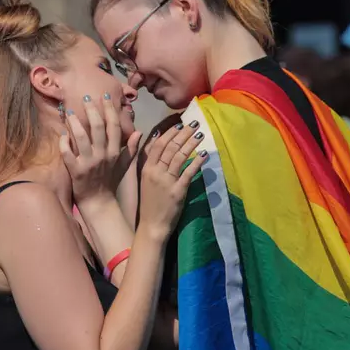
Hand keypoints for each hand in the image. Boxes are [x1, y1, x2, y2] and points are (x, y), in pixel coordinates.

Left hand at [60, 93, 141, 206]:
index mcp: (115, 152)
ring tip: (70, 111)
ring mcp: (88, 163)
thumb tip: (140, 131)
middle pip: (97, 128)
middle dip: (92, 110)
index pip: (114, 126)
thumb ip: (132, 148)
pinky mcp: (75, 171)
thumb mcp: (124, 165)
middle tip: (86, 98)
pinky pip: (67, 153)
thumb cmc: (110, 182)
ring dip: (75, 122)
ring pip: (81, 137)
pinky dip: (63, 142)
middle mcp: (103, 155)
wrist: (99, 203)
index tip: (105, 96)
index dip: (110, 110)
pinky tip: (61, 133)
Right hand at [139, 121, 206, 238]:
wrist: (151, 226)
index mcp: (146, 168)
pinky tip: (204, 154)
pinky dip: (197, 162)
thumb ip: (150, 161)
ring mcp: (167, 181)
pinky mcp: (178, 191)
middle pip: (170, 148)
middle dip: (183, 134)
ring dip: (191, 143)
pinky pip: (189, 172)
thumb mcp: (145, 179)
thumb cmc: (149, 202)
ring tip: (200, 134)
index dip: (169, 133)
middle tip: (194, 123)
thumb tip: (155, 139)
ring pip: (179, 157)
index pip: (158, 145)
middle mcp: (156, 172)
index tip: (179, 124)